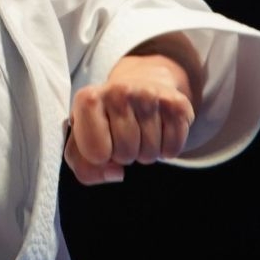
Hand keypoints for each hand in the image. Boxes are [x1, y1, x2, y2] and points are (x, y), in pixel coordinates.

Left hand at [63, 58, 195, 184]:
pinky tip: (159, 131)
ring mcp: (149, 95)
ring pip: (149, 154)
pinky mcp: (176, 104)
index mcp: (87, 99)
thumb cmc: (106, 119)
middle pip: (124, 154)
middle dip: (124, 155)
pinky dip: (166, 150)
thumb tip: (116, 173)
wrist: (140, 85)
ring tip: (140, 131)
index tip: (102, 141)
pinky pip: (172, 150)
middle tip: (124, 136)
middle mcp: (118, 91)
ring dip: (145, 152)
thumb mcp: (83, 141)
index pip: (95, 153)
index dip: (100, 157)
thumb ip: (85, 167)